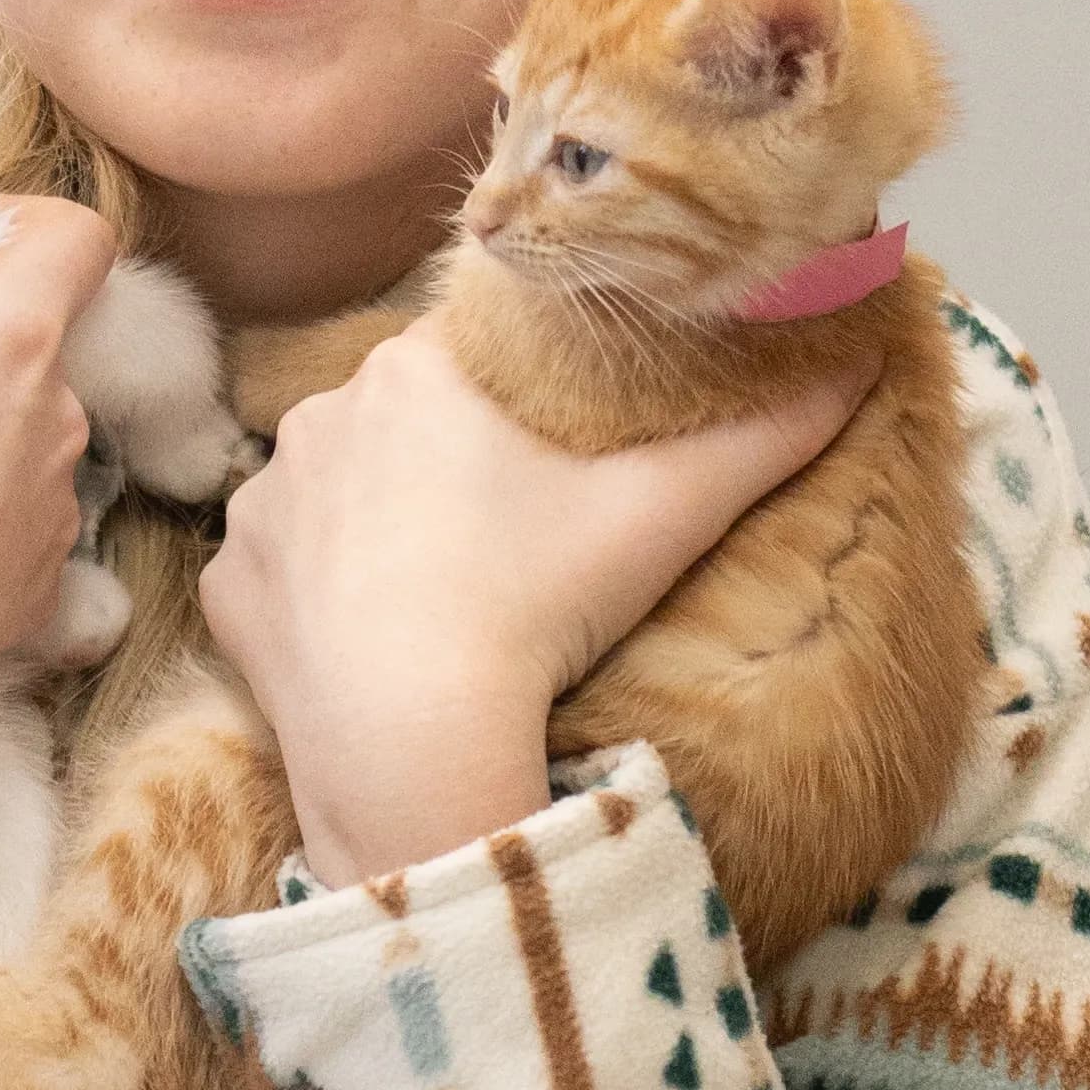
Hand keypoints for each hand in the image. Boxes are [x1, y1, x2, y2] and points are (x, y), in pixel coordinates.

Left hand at [199, 312, 877, 893]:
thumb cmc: (539, 606)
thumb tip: (862, 357)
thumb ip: (764, 431)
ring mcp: (262, 505)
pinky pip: (279, 573)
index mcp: (416, 366)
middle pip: (401, 419)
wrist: (411, 739)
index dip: (521, 396)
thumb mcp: (668, 512)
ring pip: (336, 494)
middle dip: (451, 464)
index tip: (554, 454)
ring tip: (445, 594)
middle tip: (512, 538)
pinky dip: (321, 598)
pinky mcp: (228, 590)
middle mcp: (320, 412)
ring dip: (381, 528)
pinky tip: (373, 635)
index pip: (476, 351)